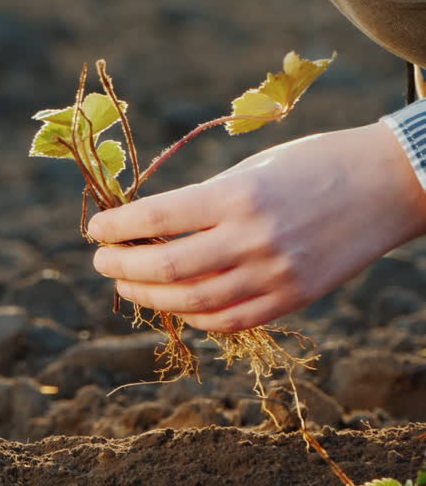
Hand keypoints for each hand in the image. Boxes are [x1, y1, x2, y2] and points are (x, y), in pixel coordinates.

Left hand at [87, 122, 425, 331]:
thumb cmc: (312, 164)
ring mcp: (275, 274)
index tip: (96, 229)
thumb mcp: (251, 169)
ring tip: (126, 282)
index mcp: (238, 195)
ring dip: (148, 296)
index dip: (117, 227)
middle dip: (121, 266)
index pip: (157, 216)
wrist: (389, 184)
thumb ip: (205, 201)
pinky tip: (175, 306)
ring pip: (192, 302)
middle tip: (100, 261)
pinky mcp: (294, 299)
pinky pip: (230, 321)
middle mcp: (253, 238)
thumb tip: (148, 225)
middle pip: (166, 266)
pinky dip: (194, 318)